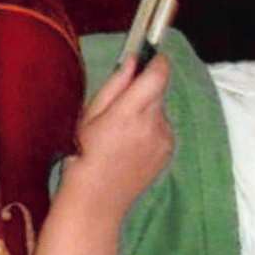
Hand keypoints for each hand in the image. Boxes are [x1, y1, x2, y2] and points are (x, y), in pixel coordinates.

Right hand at [71, 50, 174, 211]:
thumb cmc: (85, 155)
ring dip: (146, 112)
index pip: (158, 75)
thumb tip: (131, 61)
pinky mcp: (169, 151)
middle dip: (144, 89)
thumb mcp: (90, 115)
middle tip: (121, 105)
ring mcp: (164, 139)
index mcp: (130, 113)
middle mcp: (153, 124)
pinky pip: (162, 129)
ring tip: (122, 133)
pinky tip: (131, 146)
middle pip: (159, 90)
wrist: (98, 198)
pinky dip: (151, 130)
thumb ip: (114, 85)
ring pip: (159, 110)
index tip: (151, 57)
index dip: (157, 62)